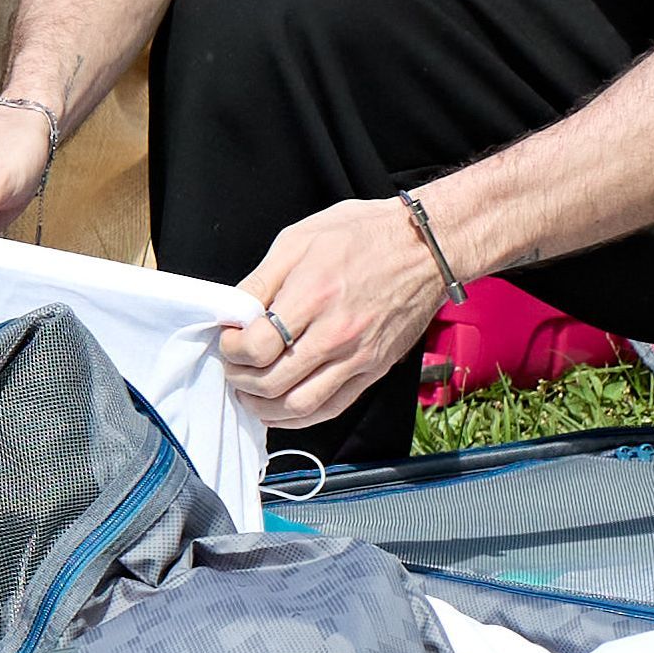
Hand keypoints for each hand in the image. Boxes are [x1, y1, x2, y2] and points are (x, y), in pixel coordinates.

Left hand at [213, 196, 456, 441]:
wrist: (425, 248)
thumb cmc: (363, 235)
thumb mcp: (298, 240)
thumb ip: (261, 281)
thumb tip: (233, 313)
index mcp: (312, 296)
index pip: (257, 346)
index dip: (232, 350)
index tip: (229, 340)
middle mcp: (335, 334)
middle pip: (271, 382)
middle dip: (240, 379)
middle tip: (233, 367)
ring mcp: (357, 357)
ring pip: (299, 406)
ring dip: (264, 406)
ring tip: (250, 392)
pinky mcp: (374, 370)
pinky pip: (331, 408)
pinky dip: (298, 417)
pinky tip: (281, 407)